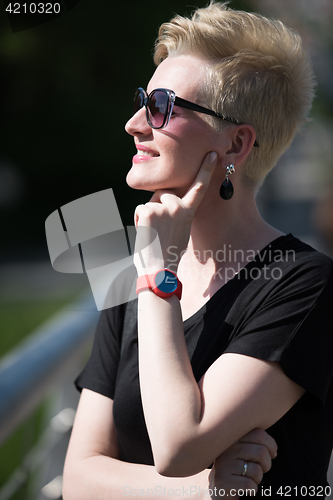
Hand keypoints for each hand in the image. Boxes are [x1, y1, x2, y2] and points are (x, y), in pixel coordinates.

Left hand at [133, 152, 217, 274]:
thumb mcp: (181, 230)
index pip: (199, 187)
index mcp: (188, 212)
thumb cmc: (168, 252)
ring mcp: (163, 207)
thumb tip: (166, 203)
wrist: (158, 268)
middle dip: (157, 204)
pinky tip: (146, 233)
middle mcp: (178, 207)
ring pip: (150, 202)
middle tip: (159, 228)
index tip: (213, 154)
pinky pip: (141, 209)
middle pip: (163, 193)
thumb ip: (177, 213)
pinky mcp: (149, 210)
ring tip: (153, 234)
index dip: (206, 169)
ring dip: (148, 215)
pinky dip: (140, 220)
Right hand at [208, 429, 276, 497]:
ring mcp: (223, 464)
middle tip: (260, 470)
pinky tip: (245, 489)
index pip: (258, 433)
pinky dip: (253, 490)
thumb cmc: (236, 470)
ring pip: (256, 470)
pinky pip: (250, 484)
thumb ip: (255, 444)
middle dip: (266, 465)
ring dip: (258, 479)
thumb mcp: (244, 453)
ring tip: (248, 478)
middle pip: (261, 452)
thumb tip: (273, 450)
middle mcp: (227, 448)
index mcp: (233, 438)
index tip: (271, 454)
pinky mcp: (222, 481)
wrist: (217, 491)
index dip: (271, 445)